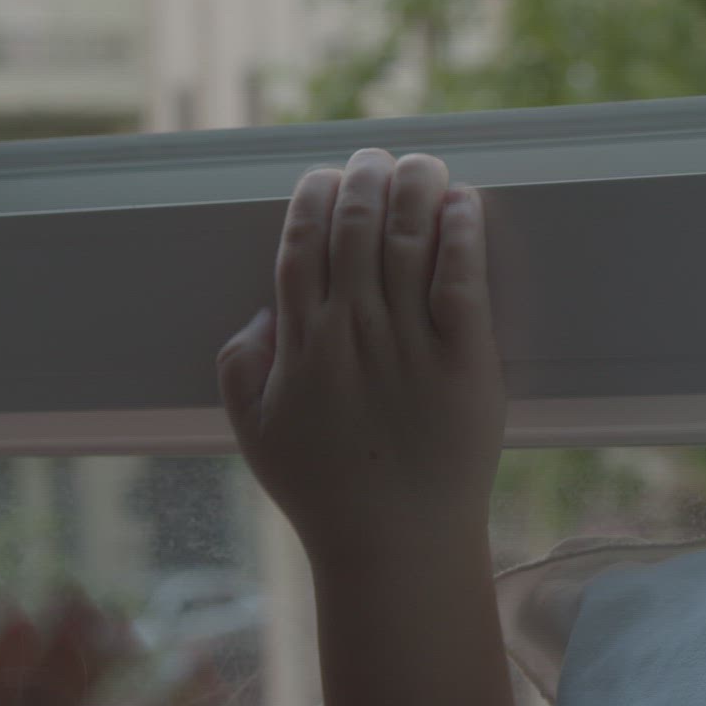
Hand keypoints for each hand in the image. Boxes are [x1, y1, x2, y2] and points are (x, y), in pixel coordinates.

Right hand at [217, 149, 504, 561]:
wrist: (397, 546)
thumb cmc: (325, 492)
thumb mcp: (253, 431)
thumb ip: (240, 364)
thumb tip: (262, 309)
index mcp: (301, 342)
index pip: (302, 242)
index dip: (313, 197)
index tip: (323, 177)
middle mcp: (354, 331)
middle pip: (357, 226)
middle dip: (365, 176)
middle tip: (375, 159)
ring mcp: (411, 342)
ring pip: (410, 238)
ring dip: (415, 188)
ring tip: (421, 164)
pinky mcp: (466, 359)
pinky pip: (463, 278)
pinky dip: (462, 232)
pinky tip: (463, 205)